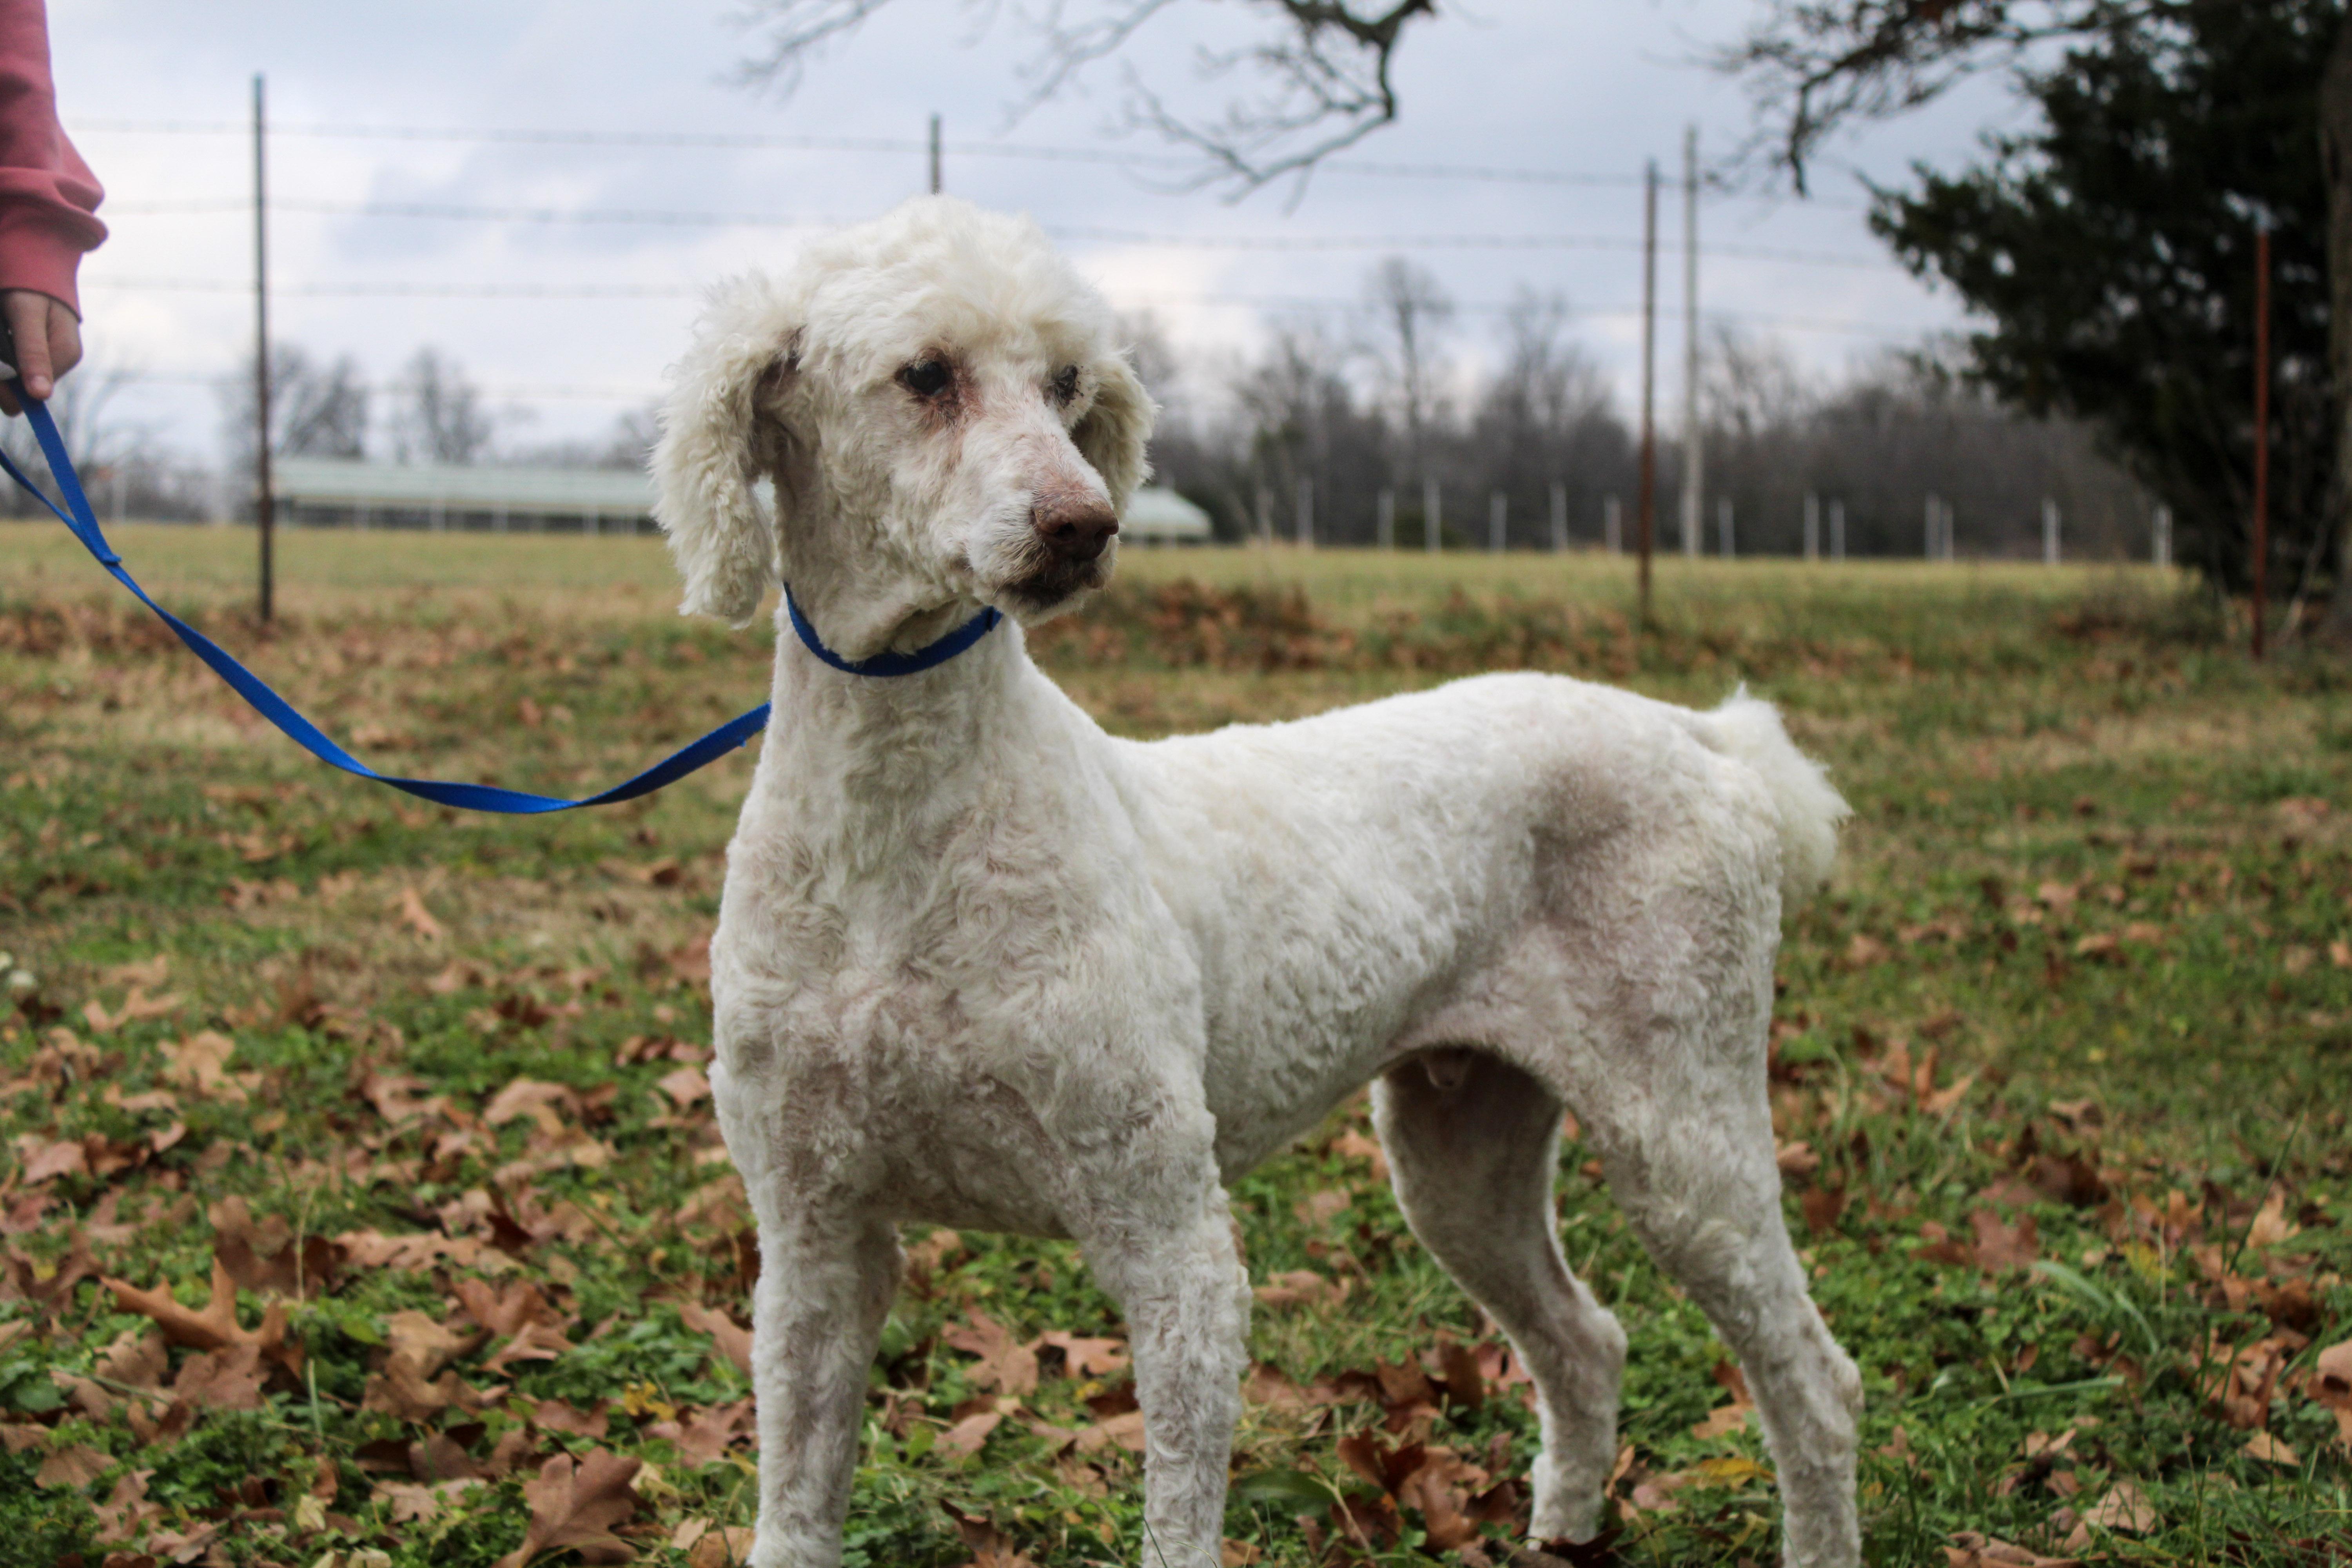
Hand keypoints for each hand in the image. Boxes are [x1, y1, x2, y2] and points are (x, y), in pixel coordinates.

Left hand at [0, 290, 82, 413]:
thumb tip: (40, 395)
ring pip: (15, 376)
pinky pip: (14, 364)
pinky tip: (1, 340)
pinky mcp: (36, 347)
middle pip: (23, 387)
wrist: (35, 258)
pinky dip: (2, 356)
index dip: (5, 386)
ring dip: (0, 363)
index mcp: (65, 355)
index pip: (31, 393)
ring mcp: (48, 353)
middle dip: (1, 373)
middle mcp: (59, 359)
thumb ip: (32, 353)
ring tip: (0, 334)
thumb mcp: (27, 316)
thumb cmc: (30, 283)